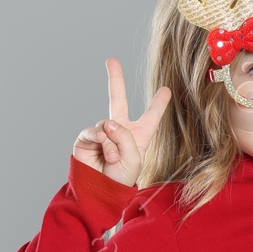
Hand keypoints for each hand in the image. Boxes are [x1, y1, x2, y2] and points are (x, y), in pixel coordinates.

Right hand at [73, 58, 171, 186]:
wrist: (100, 191)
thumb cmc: (121, 179)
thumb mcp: (134, 158)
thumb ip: (125, 137)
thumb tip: (107, 124)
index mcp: (139, 136)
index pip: (151, 117)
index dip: (158, 104)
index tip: (166, 90)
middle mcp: (120, 130)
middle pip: (117, 99)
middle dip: (115, 79)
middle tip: (111, 60)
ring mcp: (102, 133)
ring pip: (108, 124)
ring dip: (112, 142)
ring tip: (113, 158)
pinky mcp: (86, 138)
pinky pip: (93, 130)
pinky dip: (100, 141)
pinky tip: (104, 153)